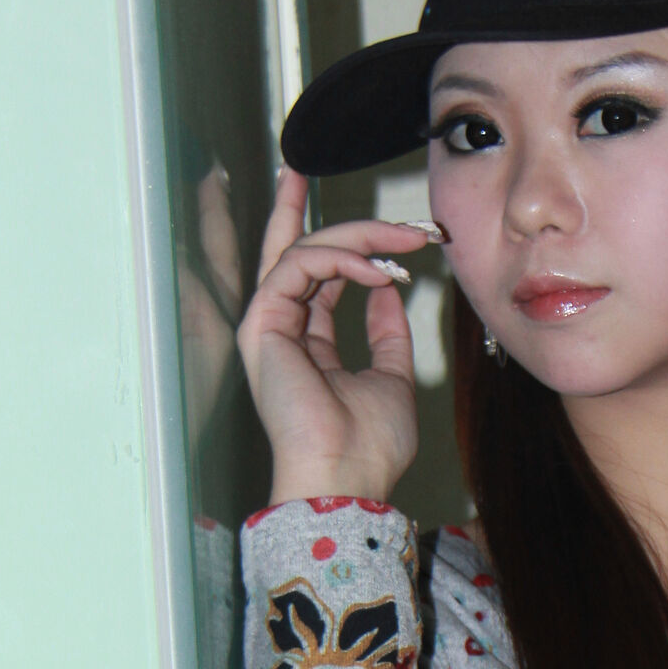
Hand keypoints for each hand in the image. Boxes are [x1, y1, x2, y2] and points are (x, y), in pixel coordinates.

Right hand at [236, 167, 444, 504]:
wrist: (347, 476)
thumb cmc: (368, 445)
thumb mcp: (391, 376)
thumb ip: (386, 333)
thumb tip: (387, 289)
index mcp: (307, 343)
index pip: (319, 276)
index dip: (353, 244)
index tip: (399, 231)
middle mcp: (281, 329)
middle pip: (292, 250)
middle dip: (316, 211)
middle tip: (357, 193)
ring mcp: (268, 325)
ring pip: (303, 250)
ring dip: (358, 237)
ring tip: (405, 242)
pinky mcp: (262, 324)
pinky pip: (297, 266)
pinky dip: (340, 258)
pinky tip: (377, 269)